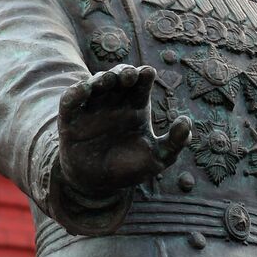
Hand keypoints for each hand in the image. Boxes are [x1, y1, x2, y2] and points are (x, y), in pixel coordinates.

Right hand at [58, 64, 191, 195]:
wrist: (99, 185)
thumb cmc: (130, 167)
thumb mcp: (158, 158)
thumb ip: (175, 142)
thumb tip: (186, 121)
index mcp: (136, 106)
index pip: (141, 82)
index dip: (144, 74)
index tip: (148, 74)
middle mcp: (114, 102)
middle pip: (119, 77)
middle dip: (124, 71)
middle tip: (129, 76)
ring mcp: (92, 108)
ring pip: (95, 83)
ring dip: (101, 78)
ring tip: (108, 80)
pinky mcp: (71, 120)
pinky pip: (70, 101)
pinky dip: (75, 92)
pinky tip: (84, 89)